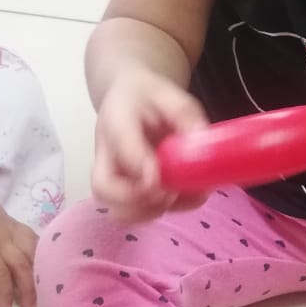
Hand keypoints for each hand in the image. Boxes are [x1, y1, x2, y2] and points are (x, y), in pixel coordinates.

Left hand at [0, 177, 37, 306]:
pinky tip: (40, 262)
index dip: (4, 294)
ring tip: (39, 289)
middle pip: (21, 265)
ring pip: (31, 252)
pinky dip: (39, 252)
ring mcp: (8, 227)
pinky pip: (30, 238)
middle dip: (27, 289)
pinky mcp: (11, 221)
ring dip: (37, 272)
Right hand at [93, 68, 208, 220]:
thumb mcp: (171, 95)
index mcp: (116, 120)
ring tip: (178, 196)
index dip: (138, 165)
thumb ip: (185, 115)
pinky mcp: (126, 189)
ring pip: (117, 208)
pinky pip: (136, 211)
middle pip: (104, 188)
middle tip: (167, 193)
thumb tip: (201, 141)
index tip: (157, 180)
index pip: (121, 145)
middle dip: (136, 199)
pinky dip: (160, 211)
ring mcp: (114, 175)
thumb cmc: (149, 97)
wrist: (130, 99)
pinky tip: (183, 197)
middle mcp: (108, 153)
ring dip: (149, 211)